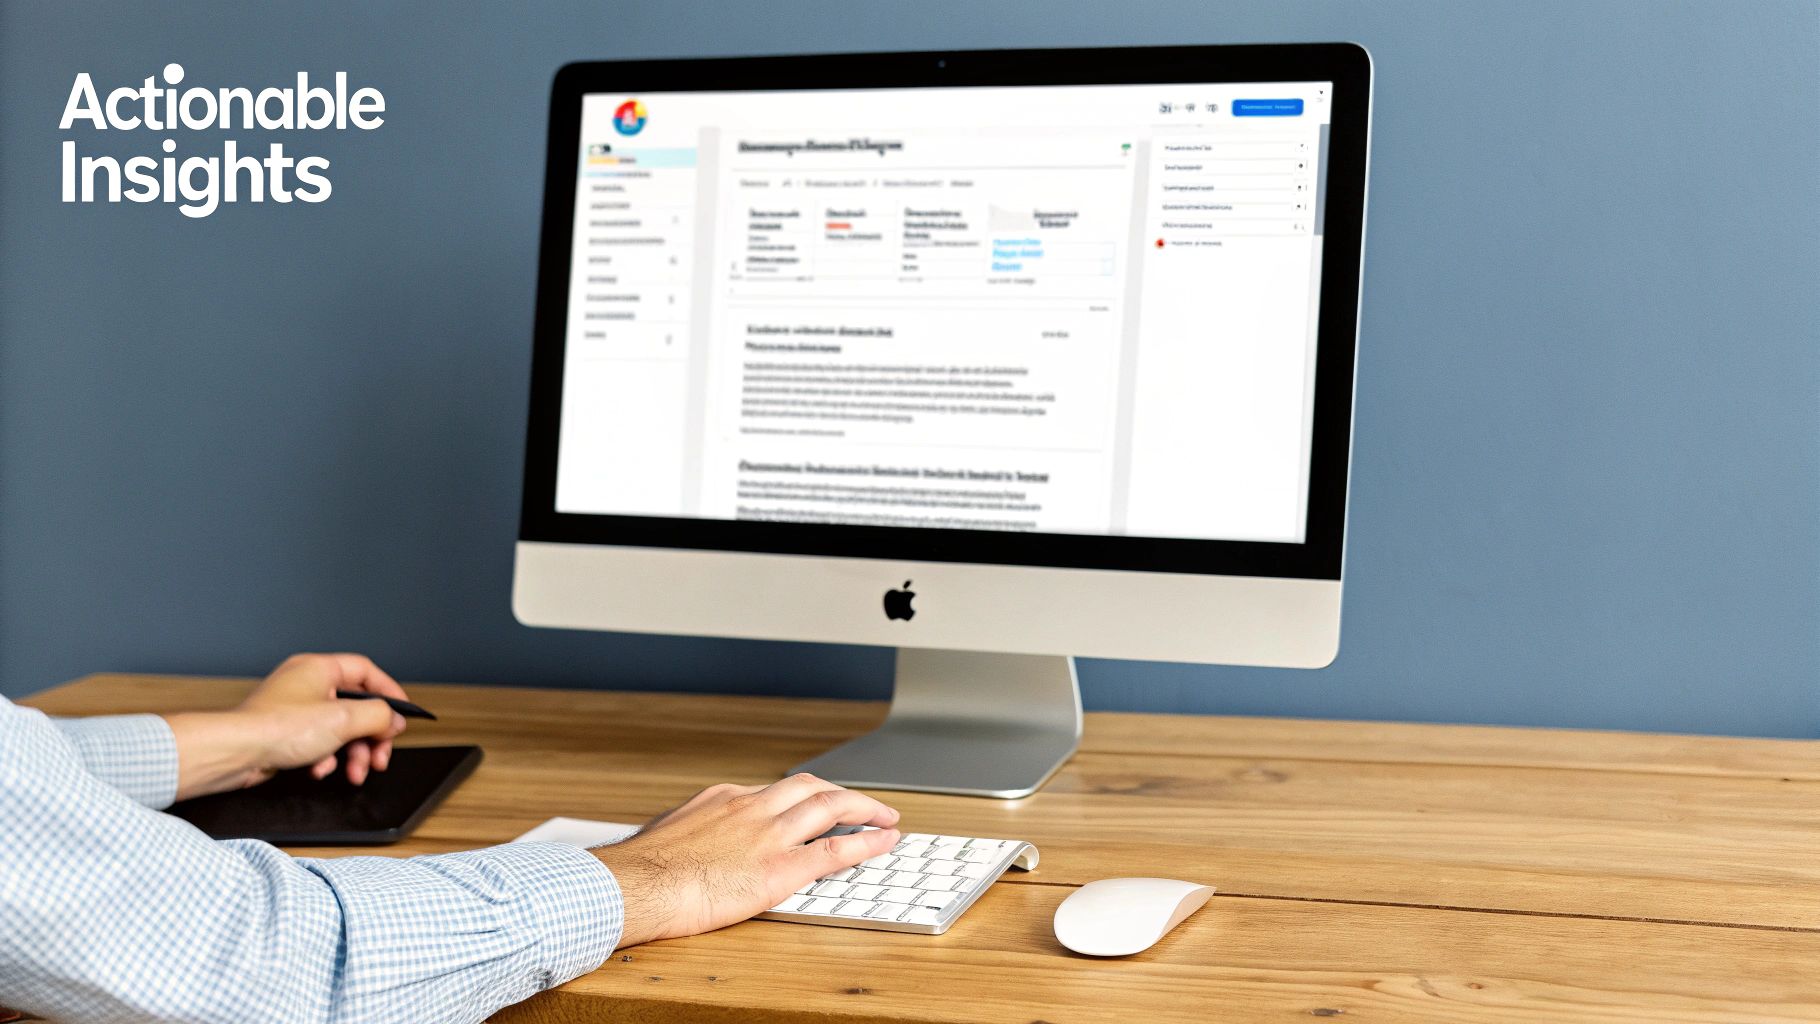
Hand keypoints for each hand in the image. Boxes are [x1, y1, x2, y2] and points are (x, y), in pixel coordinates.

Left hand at [165, 653, 410, 799]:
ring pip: (339, 728)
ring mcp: (294, 709)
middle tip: (380, 755)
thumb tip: (393, 719)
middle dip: (371, 736)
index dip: (389, 693)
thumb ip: (378, 715)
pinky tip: (320, 769)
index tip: (401, 715)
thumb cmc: (276, 729)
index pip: (366, 671)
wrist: (234, 754)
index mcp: (319, 668)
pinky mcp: (284, 733)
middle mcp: (306, 684)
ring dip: (352, 753)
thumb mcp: (343, 719)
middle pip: (356, 706)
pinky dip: (325, 758)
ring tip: (355, 772)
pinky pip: (319, 743)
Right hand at [595, 773, 900, 946]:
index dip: (803, 798)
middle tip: (863, 802)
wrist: (637, 884)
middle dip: (842, 792)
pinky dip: (867, 841)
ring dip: (865, 808)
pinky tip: (886, 841)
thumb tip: (692, 845)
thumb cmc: (643, 869)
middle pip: (810, 787)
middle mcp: (752, 808)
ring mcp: (768, 835)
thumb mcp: (668, 835)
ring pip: (831, 806)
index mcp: (724, 799)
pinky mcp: (780, 868)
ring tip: (886, 815)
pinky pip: (836, 849)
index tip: (814, 804)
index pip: (774, 791)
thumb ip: (694, 834)